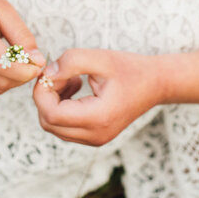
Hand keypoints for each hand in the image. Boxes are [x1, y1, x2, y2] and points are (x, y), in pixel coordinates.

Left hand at [32, 48, 163, 145]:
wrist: (157, 84)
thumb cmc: (131, 69)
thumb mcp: (100, 58)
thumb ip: (71, 62)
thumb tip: (48, 74)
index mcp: (98, 118)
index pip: (52, 114)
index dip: (42, 92)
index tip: (50, 71)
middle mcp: (95, 135)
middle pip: (49, 123)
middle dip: (45, 96)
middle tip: (59, 73)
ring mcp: (95, 139)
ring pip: (54, 127)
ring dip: (53, 101)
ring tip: (71, 78)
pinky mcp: (95, 136)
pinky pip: (65, 127)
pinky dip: (62, 107)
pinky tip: (75, 87)